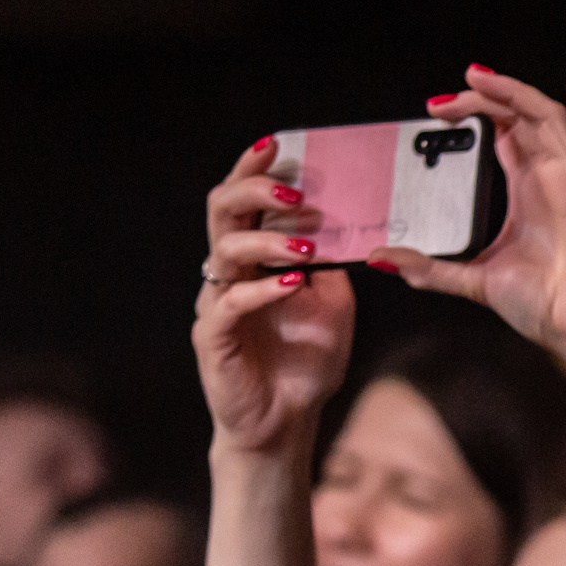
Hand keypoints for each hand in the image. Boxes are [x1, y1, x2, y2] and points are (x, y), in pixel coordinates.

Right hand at [194, 135, 355, 454]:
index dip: (253, 169)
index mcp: (253, 259)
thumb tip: (352, 228)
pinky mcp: (213, 336)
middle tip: (293, 192)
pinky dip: (263, 289)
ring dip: (268, 241)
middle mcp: (228, 272)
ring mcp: (216, 302)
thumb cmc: (305, 362)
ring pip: (225, 251)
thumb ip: (334, 266)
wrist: (286, 421)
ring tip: (306, 246)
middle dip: (254, 190)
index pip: (244, 201)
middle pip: (221, 211)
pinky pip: (230, 302)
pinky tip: (293, 284)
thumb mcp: (334, 305)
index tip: (277, 144)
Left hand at [366, 64, 565, 369]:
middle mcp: (552, 178)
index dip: (476, 110)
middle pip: (521, 115)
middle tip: (445, 100)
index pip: (505, 132)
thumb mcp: (472, 279)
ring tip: (481, 78)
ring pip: (548, 115)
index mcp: (529, 192)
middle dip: (485, 96)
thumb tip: (382, 260)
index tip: (437, 112)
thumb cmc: (546, 306)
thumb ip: (429, 268)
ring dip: (515, 92)